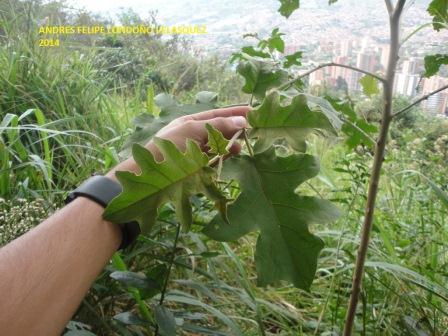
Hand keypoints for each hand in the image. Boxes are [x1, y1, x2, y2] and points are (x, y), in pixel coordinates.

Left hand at [107, 106, 249, 177]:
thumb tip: (242, 120)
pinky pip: (215, 159)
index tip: (253, 111)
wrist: (148, 177)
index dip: (234, 112)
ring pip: (218, 146)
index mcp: (190, 122)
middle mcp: (193, 136)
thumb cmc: (167, 148)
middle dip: (235, 129)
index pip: (217, 114)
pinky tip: (231, 156)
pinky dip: (224, 157)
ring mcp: (195, 153)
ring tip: (240, 147)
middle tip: (252, 131)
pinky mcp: (196, 169)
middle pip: (219, 129)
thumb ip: (217, 126)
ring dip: (230, 144)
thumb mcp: (192, 130)